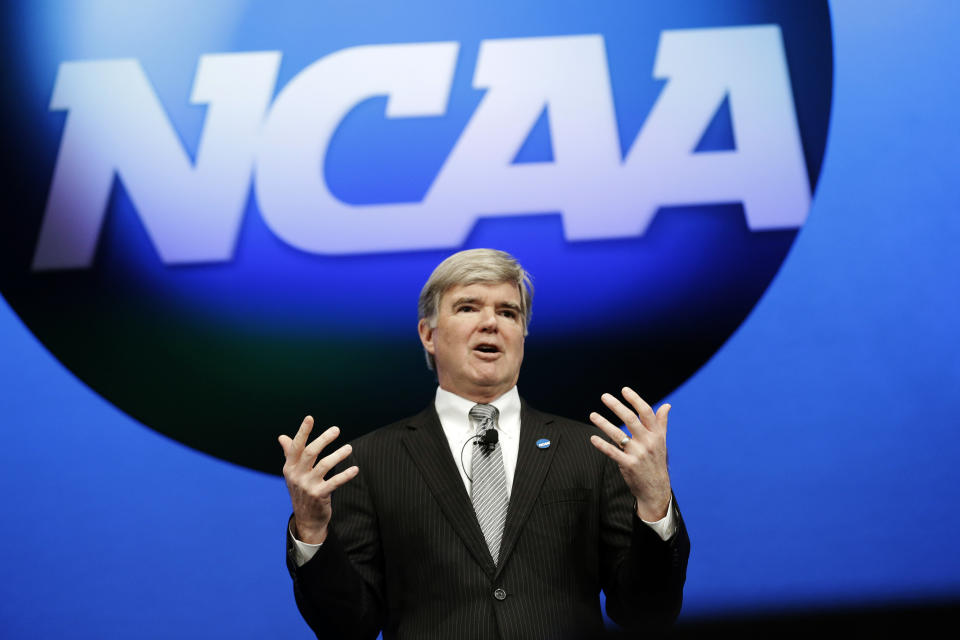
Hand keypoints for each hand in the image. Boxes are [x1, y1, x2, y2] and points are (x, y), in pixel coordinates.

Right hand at [279, 416, 358, 543]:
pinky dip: (346, 475)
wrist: (306, 519)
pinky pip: (334, 483)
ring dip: (338, 455)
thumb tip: (281, 437)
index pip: (296, 446)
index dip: (302, 432)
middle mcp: (296, 475)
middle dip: (324, 439)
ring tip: (349, 448)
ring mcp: (307, 486)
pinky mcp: (319, 496)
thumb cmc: (301, 490)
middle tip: (336, 430)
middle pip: (310, 452)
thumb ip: (289, 454)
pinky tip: (355, 469)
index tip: (310, 418)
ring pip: (324, 465)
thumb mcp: (293, 473)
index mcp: (289, 467)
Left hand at [589, 387, 671, 521]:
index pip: (646, 412)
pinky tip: (593, 438)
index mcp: (656, 435)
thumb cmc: (657, 463)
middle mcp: (648, 442)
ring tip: (592, 415)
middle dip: (616, 406)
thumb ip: (661, 423)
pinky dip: (602, 445)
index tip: (624, 390)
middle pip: (631, 419)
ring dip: (603, 423)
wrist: (656, 489)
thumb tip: (667, 405)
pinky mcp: (628, 465)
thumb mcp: (662, 442)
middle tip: (604, 396)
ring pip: (618, 434)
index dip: (635, 400)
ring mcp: (638, 454)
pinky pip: (612, 452)